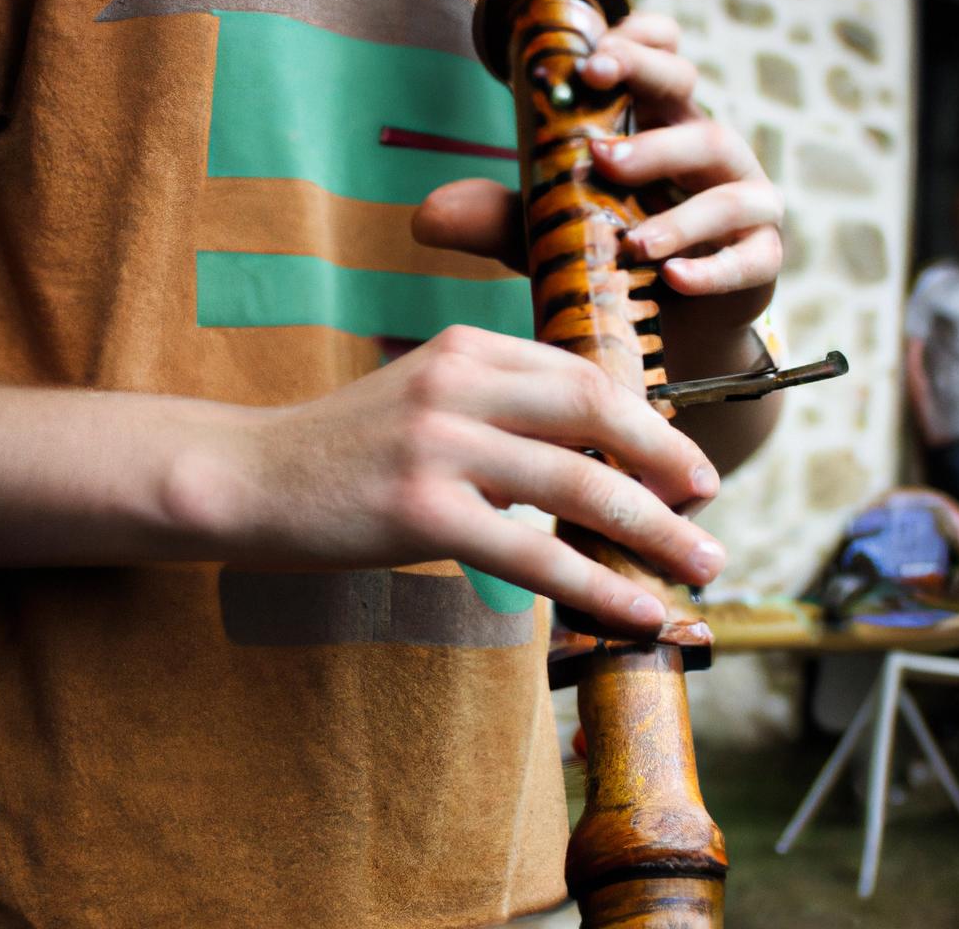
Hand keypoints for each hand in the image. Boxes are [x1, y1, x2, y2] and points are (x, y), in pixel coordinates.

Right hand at [200, 326, 724, 635]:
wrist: (248, 475)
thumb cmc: (343, 446)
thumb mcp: (424, 400)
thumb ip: (498, 411)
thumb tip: (582, 461)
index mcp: (467, 346)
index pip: (581, 374)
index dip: (644, 419)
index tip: (677, 459)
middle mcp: (459, 382)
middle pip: (597, 415)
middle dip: (667, 461)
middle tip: (710, 501)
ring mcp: (440, 444)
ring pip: (578, 486)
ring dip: (654, 530)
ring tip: (702, 566)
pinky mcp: (422, 511)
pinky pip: (534, 552)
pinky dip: (598, 584)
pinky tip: (639, 611)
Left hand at [412, 12, 782, 339]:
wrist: (663, 336)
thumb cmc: (610, 265)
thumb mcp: (550, 236)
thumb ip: (497, 218)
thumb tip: (423, 216)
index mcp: (659, 128)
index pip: (663, 59)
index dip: (638, 46)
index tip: (591, 61)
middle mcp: (707, 156)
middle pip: (695, 110)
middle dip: (652, 121)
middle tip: (600, 150)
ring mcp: (744, 206)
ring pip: (727, 187)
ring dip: (678, 212)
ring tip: (633, 242)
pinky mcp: (761, 261)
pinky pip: (749, 258)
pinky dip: (712, 269)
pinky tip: (674, 280)